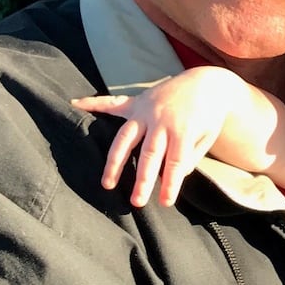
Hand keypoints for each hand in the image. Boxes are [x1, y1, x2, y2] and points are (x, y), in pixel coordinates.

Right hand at [72, 67, 235, 206]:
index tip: (165, 202)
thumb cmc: (208, 115)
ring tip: (107, 183)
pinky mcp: (137, 102)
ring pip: (125, 138)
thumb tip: (173, 176)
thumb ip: (190, 156)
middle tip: (137, 202)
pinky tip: (76, 104)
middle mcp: (162, 119)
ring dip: (115, 161)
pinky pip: (113, 103)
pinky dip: (94, 103)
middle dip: (143, 179)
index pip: (175, 161)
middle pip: (149, 153)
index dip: (170, 183)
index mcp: (183, 128)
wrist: (206, 83)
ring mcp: (147, 110)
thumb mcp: (207, 136)